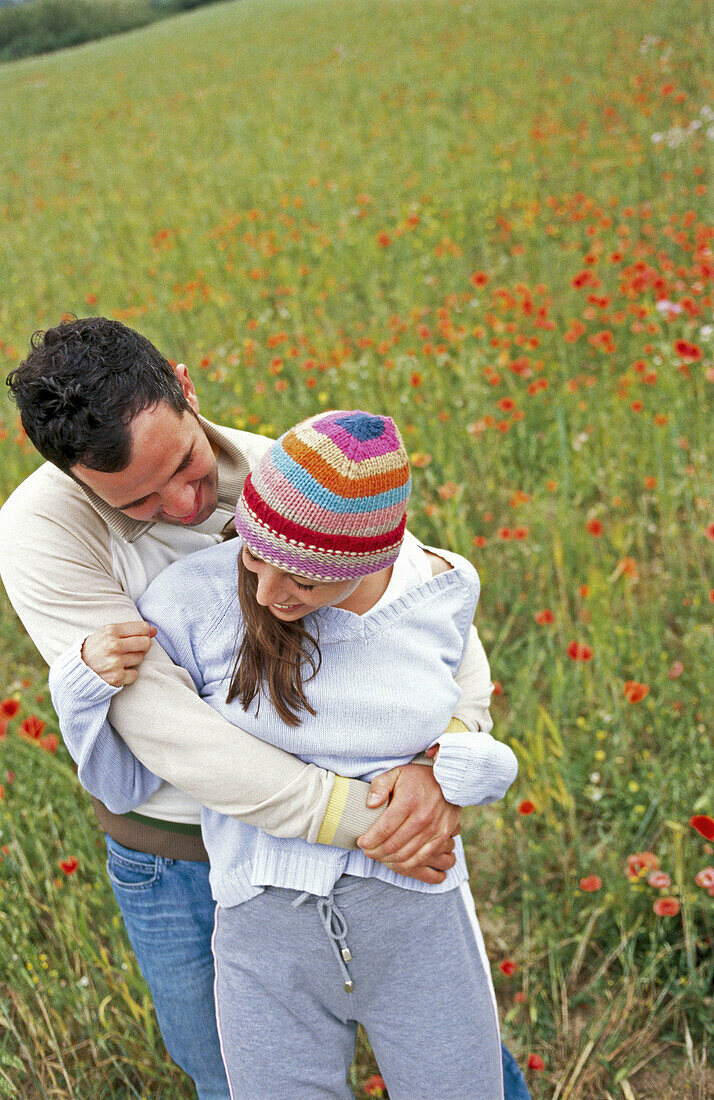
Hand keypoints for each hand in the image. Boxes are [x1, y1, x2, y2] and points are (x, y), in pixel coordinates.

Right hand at [81, 622, 156, 687]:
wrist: (77, 670)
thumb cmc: (95, 649)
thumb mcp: (107, 633)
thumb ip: (130, 629)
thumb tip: (154, 630)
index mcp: (111, 631)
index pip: (142, 628)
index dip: (144, 632)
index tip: (138, 636)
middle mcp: (113, 645)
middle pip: (145, 643)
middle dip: (142, 646)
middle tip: (130, 649)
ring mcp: (116, 662)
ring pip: (140, 658)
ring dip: (133, 660)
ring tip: (119, 660)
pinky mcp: (117, 677)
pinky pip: (135, 674)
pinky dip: (129, 674)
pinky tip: (117, 670)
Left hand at [357, 764, 460, 884]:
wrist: (449, 780)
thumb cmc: (418, 778)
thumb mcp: (397, 773)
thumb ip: (380, 785)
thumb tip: (370, 804)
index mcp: (408, 802)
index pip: (383, 830)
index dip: (368, 840)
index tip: (360, 842)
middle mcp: (422, 819)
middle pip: (392, 846)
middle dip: (374, 852)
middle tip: (366, 851)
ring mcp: (433, 830)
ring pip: (405, 856)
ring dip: (387, 860)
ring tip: (378, 856)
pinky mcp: (441, 837)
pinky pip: (420, 859)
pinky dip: (405, 865)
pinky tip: (395, 861)